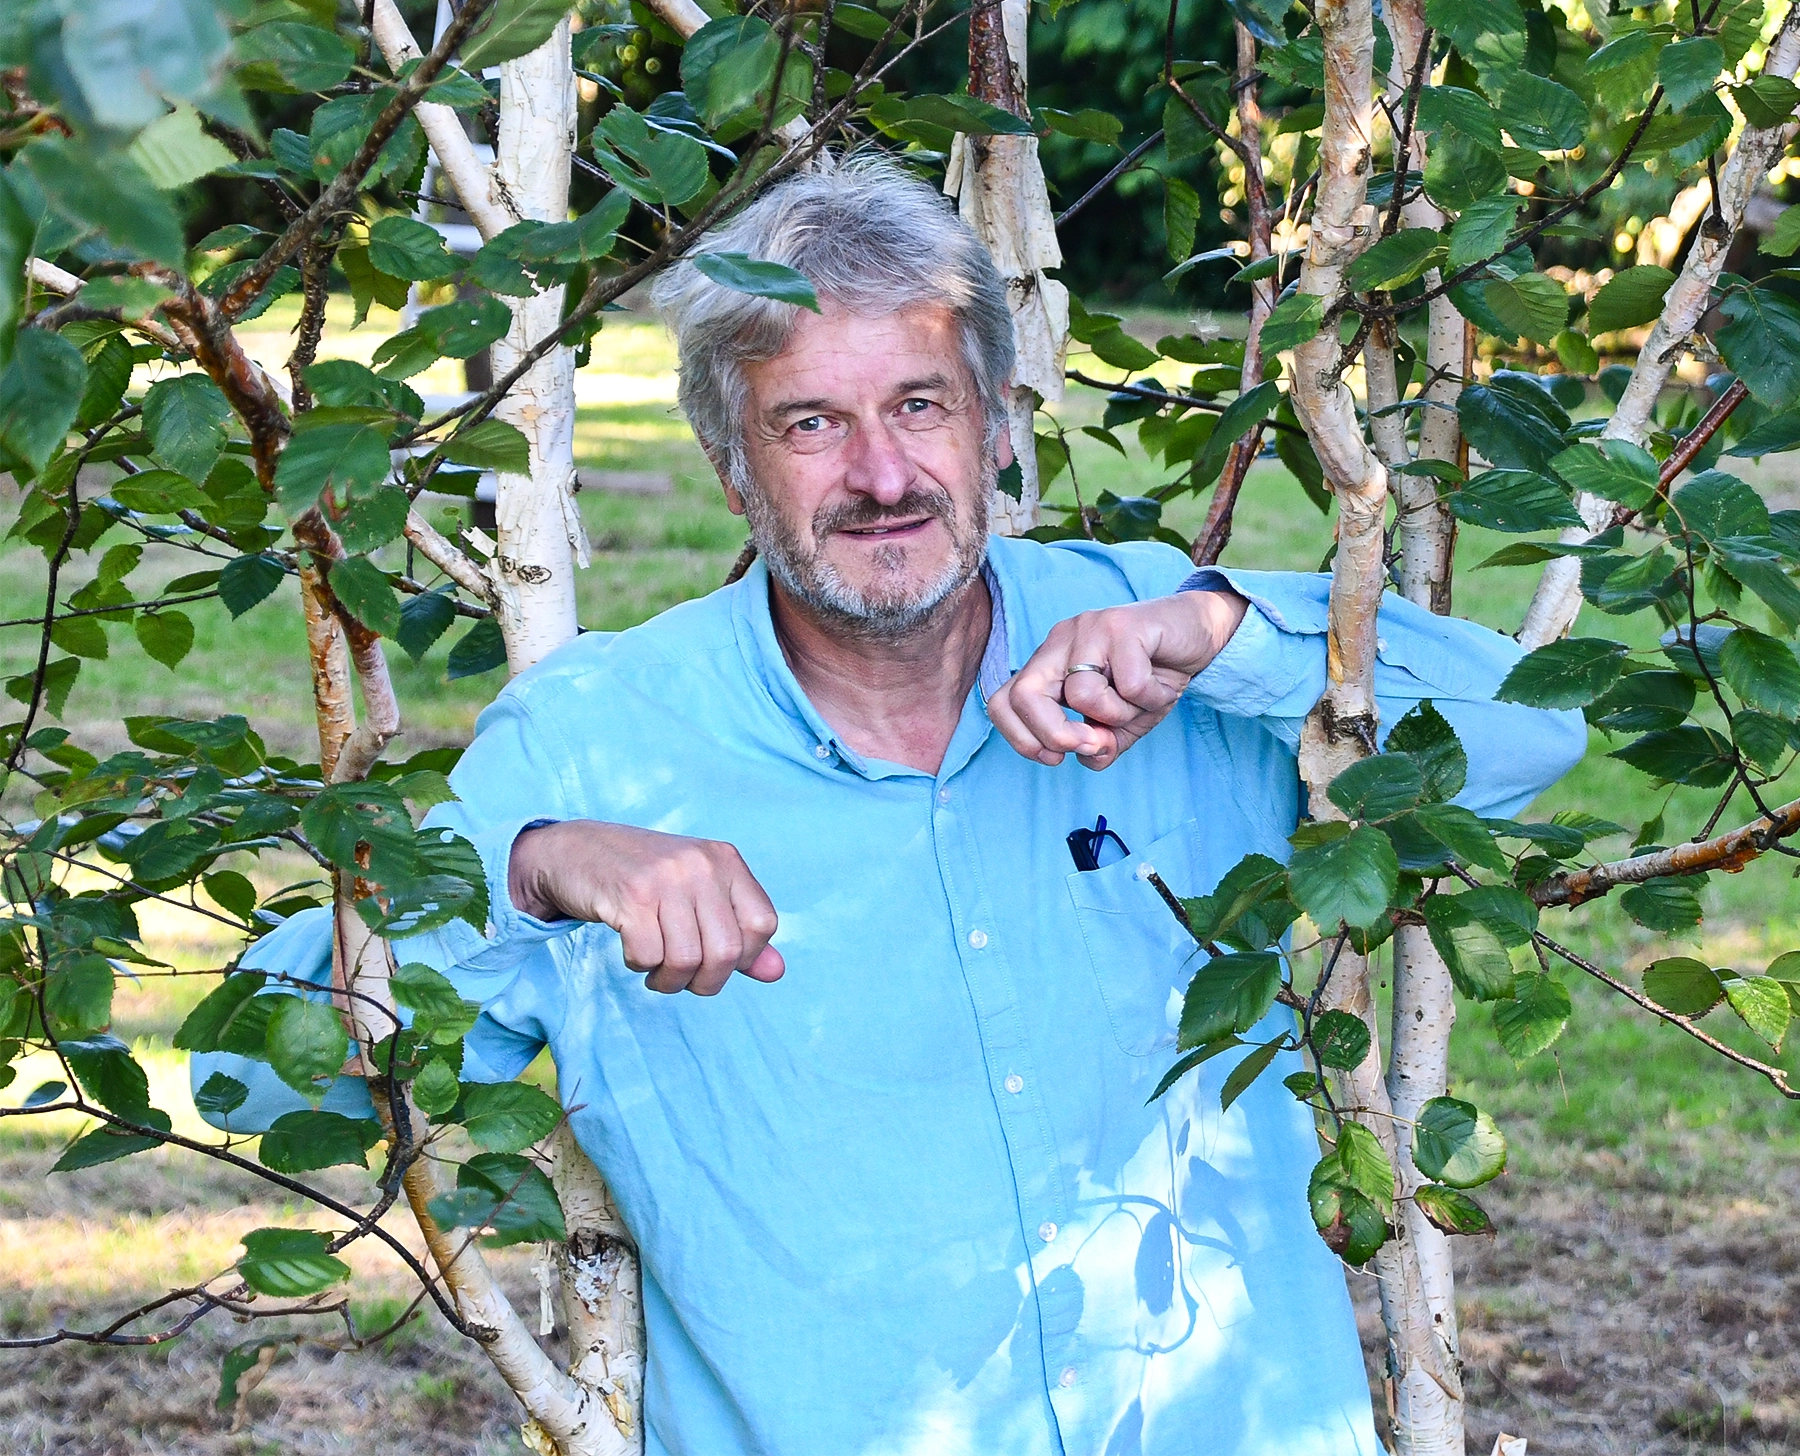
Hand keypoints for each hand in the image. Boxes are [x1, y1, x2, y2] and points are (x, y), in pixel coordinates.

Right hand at [508, 821, 783, 994]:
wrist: (576, 851)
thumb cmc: (645, 880)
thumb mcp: (698, 896)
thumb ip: (739, 933)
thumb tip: (776, 972)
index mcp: (725, 860)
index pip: (764, 925)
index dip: (744, 957)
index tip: (715, 959)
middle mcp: (701, 864)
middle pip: (727, 952)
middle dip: (705, 981)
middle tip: (683, 977)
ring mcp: (666, 878)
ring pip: (687, 960)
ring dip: (669, 980)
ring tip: (655, 969)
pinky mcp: (630, 896)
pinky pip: (648, 956)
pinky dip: (639, 965)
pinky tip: (633, 950)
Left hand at [987, 589, 1247, 769]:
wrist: (1199, 633)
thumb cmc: (1152, 675)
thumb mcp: (1123, 722)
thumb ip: (1101, 746)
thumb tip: (1089, 757)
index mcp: (1049, 662)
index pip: (1003, 703)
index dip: (1022, 740)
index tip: (1056, 758)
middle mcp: (1061, 641)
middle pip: (1024, 696)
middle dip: (1055, 735)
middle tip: (1094, 744)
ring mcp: (1089, 629)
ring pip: (1082, 694)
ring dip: (1118, 715)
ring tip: (1142, 701)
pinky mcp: (1123, 625)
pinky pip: (1129, 684)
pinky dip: (1151, 699)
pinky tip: (1162, 684)